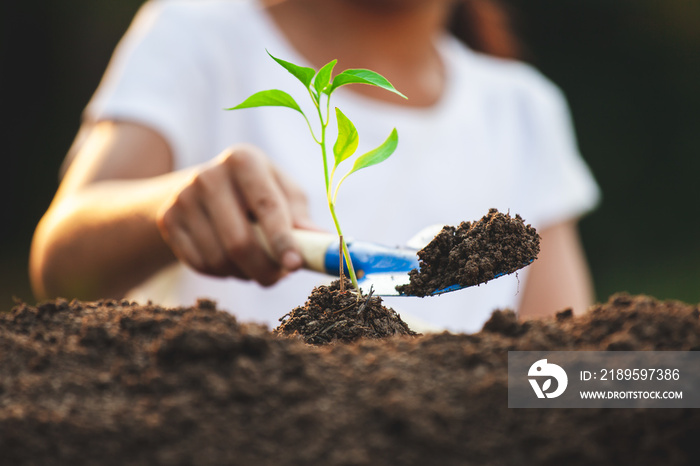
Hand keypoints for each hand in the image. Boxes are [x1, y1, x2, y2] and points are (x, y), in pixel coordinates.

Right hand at [156, 144, 312, 285]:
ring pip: (220, 259)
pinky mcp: (168, 220)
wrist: (202, 187)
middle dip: (265, 269)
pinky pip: (201, 265)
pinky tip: (232, 261)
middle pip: (239, 241)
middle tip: (279, 277)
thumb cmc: (257, 191)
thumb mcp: (283, 192)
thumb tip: (322, 243)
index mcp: (244, 160)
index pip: (267, 207)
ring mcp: (183, 198)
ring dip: (245, 273)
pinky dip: (223, 273)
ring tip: (257, 264)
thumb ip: (301, 217)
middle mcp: (208, 175)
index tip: (295, 266)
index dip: (283, 240)